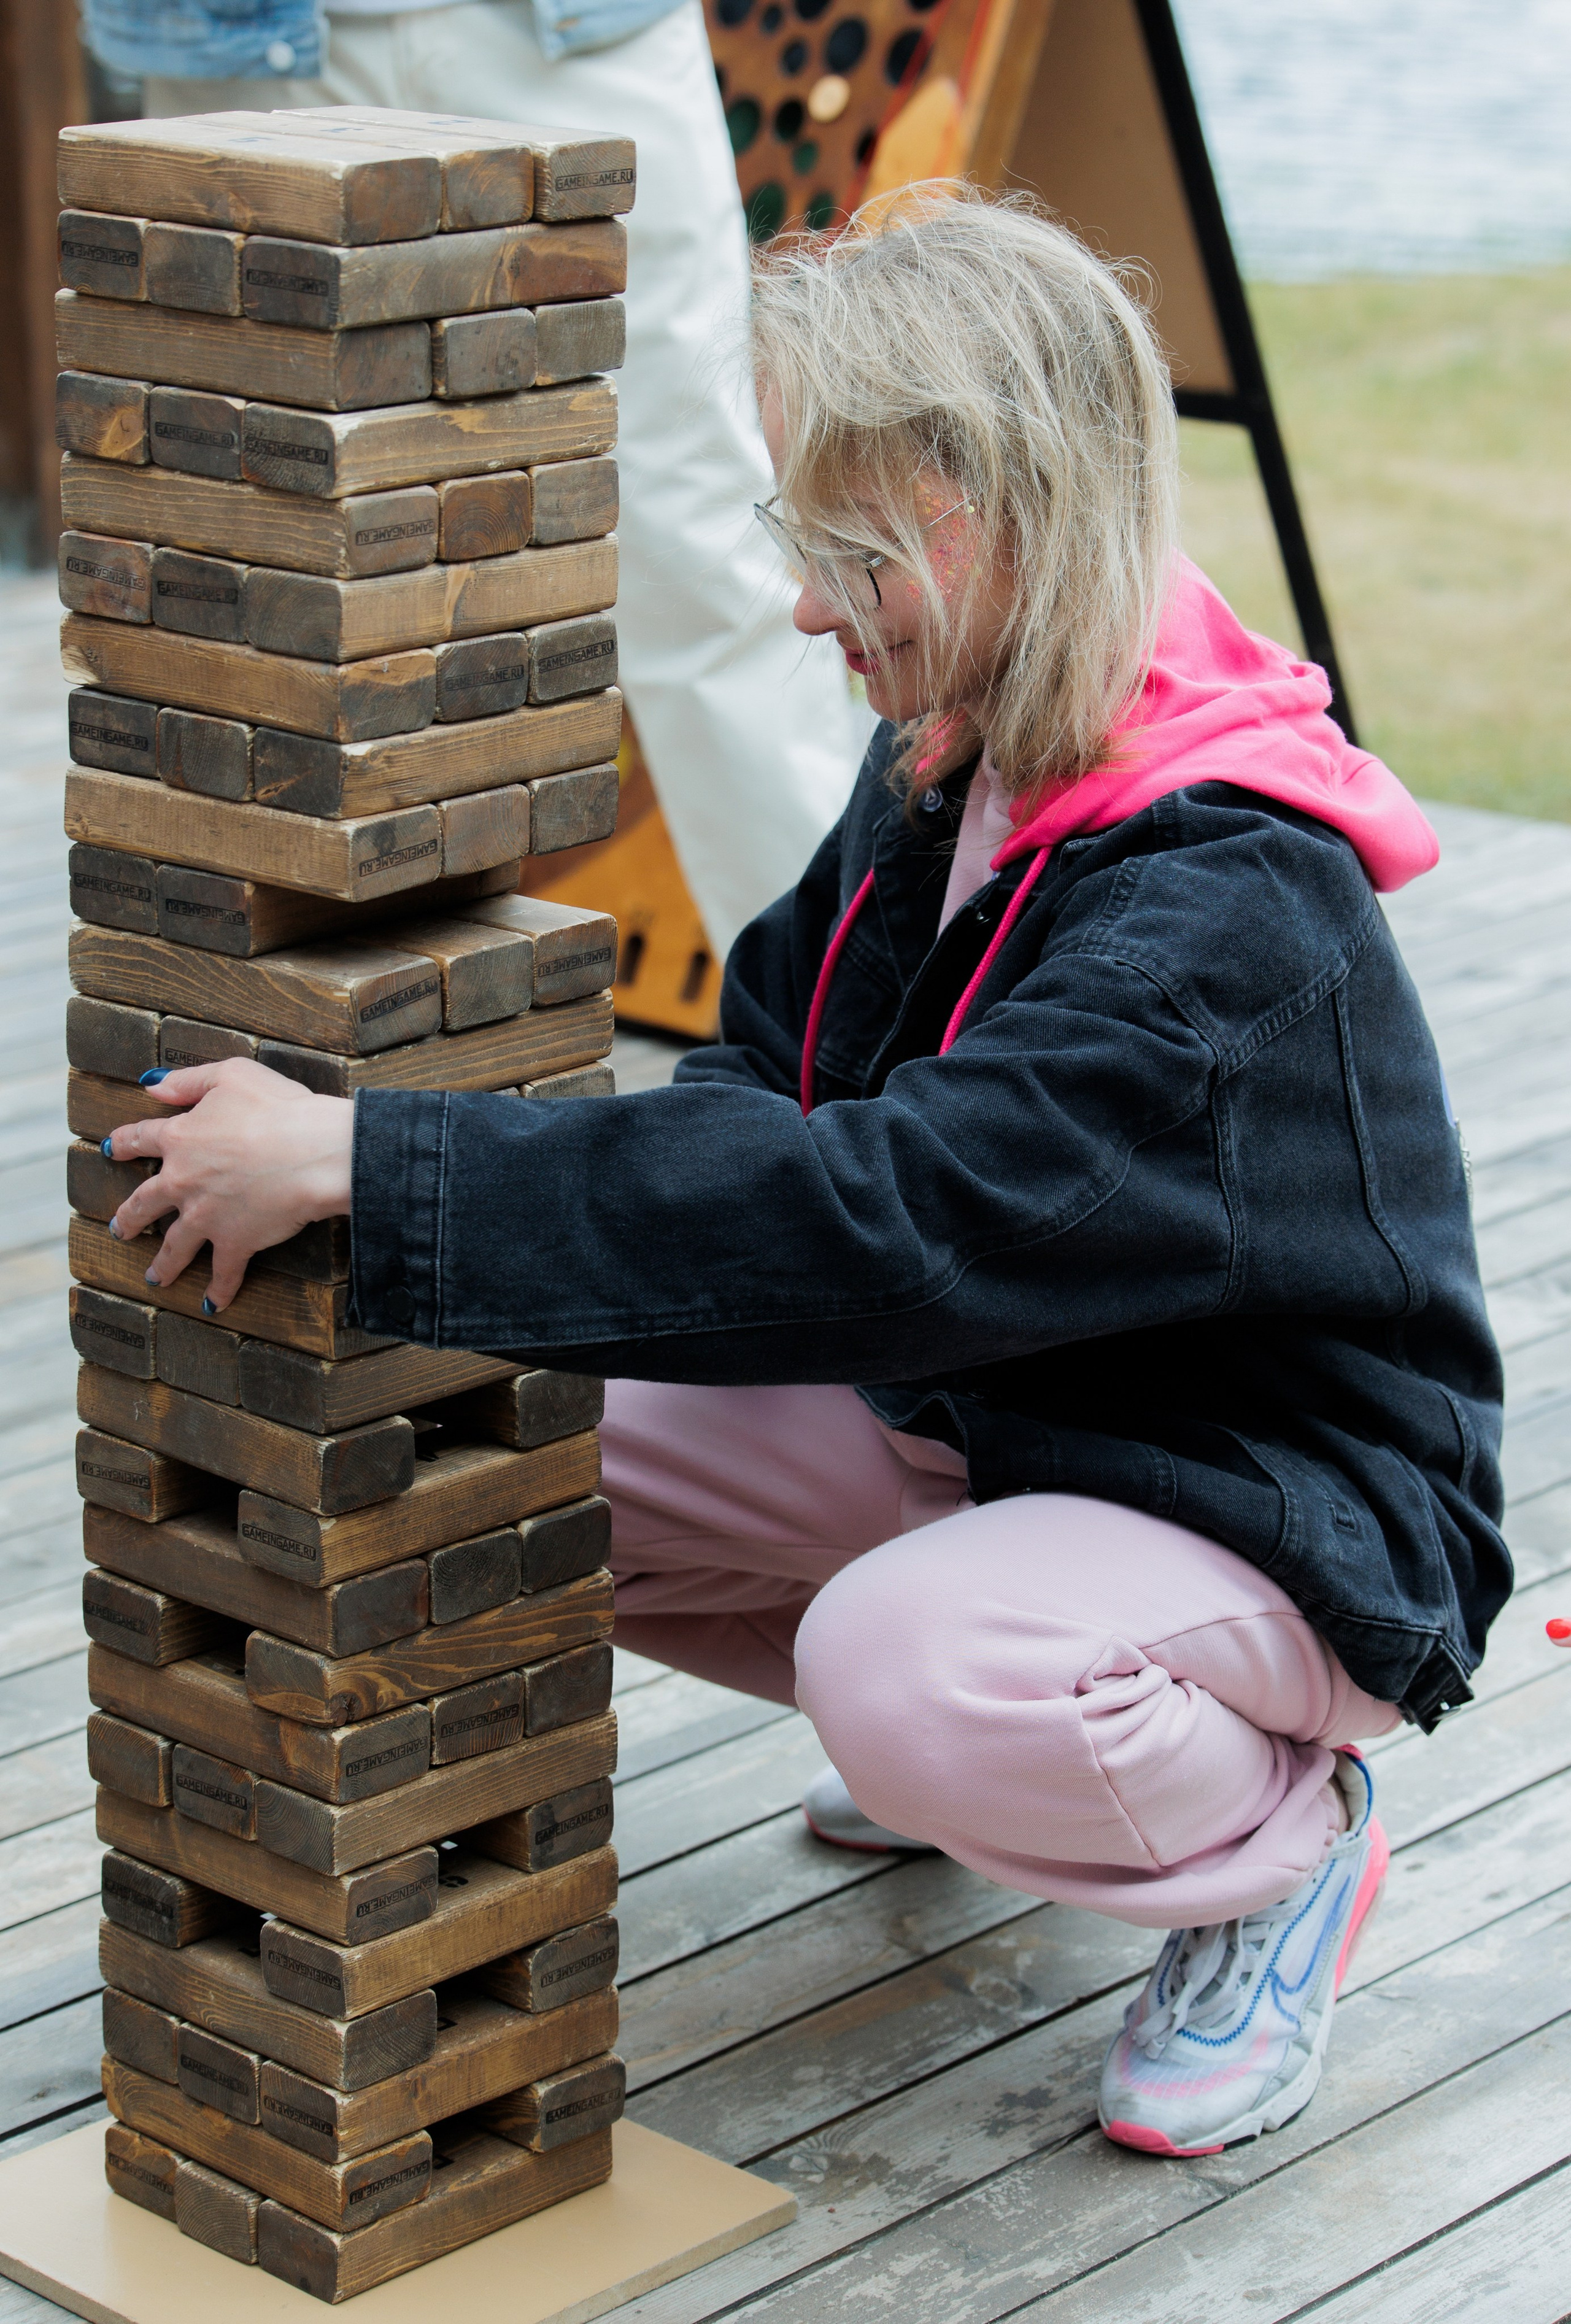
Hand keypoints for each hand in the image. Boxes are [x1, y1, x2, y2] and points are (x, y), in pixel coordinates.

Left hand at [105, 1059, 354, 1311]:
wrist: (313, 1152)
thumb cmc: (278, 1108)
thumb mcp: (230, 1075)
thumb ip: (188, 1081)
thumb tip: (151, 1086)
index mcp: (180, 1139)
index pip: (140, 1138)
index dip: (124, 1142)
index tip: (110, 1149)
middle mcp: (183, 1182)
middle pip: (144, 1202)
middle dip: (130, 1217)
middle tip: (119, 1229)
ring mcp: (206, 1217)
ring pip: (174, 1245)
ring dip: (162, 1264)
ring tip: (154, 1278)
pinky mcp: (235, 1242)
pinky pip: (223, 1273)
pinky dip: (218, 1291)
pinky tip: (211, 1306)